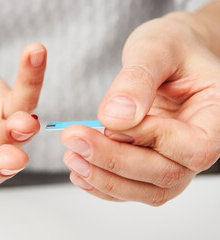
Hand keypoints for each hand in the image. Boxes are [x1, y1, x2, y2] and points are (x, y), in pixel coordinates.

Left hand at [61, 11, 219, 205]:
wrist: (165, 57)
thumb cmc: (170, 47)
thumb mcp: (155, 49)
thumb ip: (138, 80)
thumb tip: (116, 118)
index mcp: (216, 117)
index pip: (193, 146)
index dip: (151, 138)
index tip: (111, 122)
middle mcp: (200, 146)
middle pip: (166, 174)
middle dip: (114, 161)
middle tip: (74, 140)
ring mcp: (176, 161)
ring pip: (147, 190)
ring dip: (105, 179)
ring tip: (72, 156)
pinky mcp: (152, 165)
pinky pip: (132, 188)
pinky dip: (104, 185)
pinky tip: (80, 172)